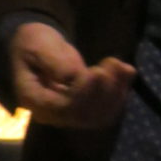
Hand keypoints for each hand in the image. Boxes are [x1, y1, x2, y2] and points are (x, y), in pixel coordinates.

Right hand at [8, 21, 134, 129]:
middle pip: (82, 115)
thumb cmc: (34, 44)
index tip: (97, 72)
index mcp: (33, 98)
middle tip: (111, 64)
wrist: (38, 48)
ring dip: (115, 92)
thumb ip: (55, 61)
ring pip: (98, 116)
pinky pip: (107, 111)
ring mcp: (68, 115)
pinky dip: (121, 93)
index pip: (62, 107)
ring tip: (121, 66)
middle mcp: (51, 114)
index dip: (83, 93)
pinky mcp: (84, 110)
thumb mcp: (38, 45)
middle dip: (103, 91)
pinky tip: (127, 72)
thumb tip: (73, 77)